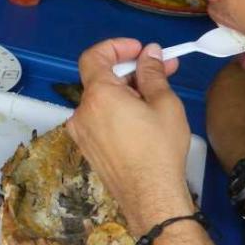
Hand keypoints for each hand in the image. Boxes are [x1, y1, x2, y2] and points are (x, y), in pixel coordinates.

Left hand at [66, 40, 194, 233]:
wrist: (151, 197)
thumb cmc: (159, 150)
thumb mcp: (163, 104)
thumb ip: (152, 73)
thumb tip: (149, 53)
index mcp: (98, 96)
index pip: (94, 56)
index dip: (116, 47)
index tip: (138, 49)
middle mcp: (82, 112)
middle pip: (101, 79)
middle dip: (130, 70)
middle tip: (160, 68)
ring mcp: (81, 132)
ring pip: (101, 100)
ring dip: (126, 92)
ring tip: (157, 95)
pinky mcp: (87, 147)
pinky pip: (99, 119)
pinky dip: (117, 110)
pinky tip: (142, 117)